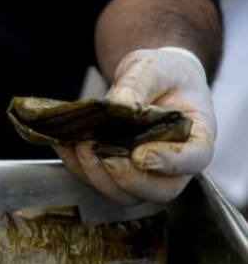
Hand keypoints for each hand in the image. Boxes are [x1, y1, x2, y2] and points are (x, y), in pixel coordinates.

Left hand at [54, 47, 215, 203]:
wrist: (149, 82)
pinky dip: (78, 168)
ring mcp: (145, 174)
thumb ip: (138, 84)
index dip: (169, 163)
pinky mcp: (116, 175)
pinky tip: (66, 144)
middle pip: (160, 190)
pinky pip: (97, 183)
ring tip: (82, 144)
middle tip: (103, 151)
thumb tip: (118, 106)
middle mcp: (174, 164)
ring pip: (126, 195)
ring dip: (99, 175)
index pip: (195, 159)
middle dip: (127, 178)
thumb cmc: (160, 76)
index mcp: (196, 136)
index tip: (140, 154)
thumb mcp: (151, 68)